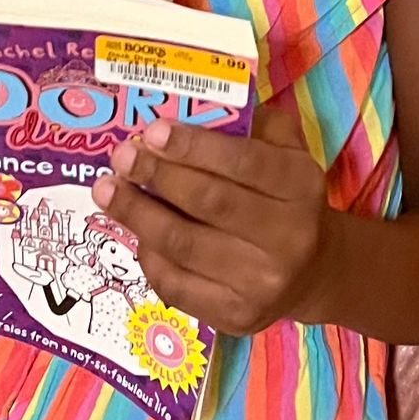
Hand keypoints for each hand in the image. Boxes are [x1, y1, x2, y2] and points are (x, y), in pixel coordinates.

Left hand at [91, 106, 336, 335]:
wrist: (312, 272)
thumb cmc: (287, 198)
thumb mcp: (287, 150)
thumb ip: (252, 123)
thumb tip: (193, 103)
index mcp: (301, 186)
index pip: (244, 163)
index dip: (194, 147)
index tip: (151, 131)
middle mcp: (288, 237)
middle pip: (209, 203)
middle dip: (156, 176)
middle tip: (120, 156)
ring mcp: (262, 283)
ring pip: (184, 245)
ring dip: (137, 215)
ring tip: (106, 190)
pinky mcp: (236, 316)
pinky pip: (177, 285)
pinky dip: (148, 257)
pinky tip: (134, 233)